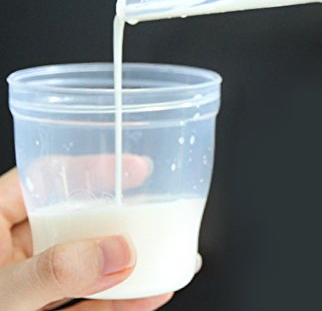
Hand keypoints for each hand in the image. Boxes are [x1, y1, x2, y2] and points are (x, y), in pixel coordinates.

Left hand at [0, 167, 173, 309]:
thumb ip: (51, 273)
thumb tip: (116, 251)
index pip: (46, 178)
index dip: (90, 168)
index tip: (132, 169)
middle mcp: (9, 252)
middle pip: (75, 219)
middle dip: (118, 218)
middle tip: (154, 212)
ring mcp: (27, 288)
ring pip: (85, 265)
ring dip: (125, 263)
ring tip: (163, 253)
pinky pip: (86, 306)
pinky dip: (120, 303)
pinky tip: (150, 294)